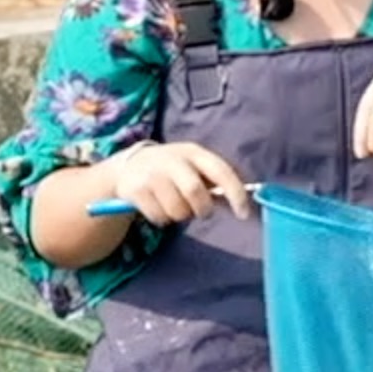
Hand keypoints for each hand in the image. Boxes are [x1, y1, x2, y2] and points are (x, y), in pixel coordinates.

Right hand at [92, 141, 250, 224]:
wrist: (128, 166)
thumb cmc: (172, 170)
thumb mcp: (192, 167)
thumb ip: (213, 182)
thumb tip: (238, 204)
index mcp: (193, 152)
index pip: (220, 171)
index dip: (235, 193)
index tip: (243, 213)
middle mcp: (172, 159)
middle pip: (194, 191)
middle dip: (202, 209)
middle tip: (200, 212)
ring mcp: (152, 174)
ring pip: (177, 210)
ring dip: (181, 216)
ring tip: (175, 206)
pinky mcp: (136, 190)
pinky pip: (159, 217)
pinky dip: (163, 219)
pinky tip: (158, 206)